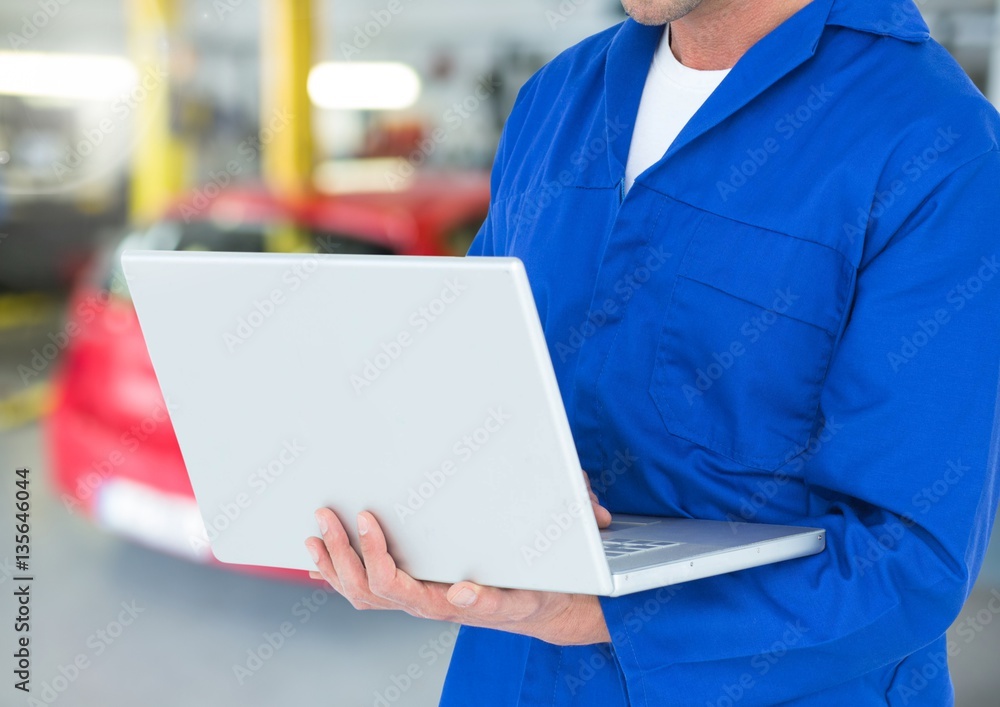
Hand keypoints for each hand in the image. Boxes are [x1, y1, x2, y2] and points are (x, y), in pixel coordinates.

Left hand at [304, 472, 612, 645]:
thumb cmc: (546, 580)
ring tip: (317, 530)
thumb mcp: (554, 561)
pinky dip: (339, 575)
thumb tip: (500, 569)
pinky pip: (367, 592)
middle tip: (333, 513)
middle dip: (347, 552)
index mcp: (462, 598)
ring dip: (336, 564)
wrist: (548, 607)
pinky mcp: (417, 594)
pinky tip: (321, 558)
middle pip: (375, 589)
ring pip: (365, 594)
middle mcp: (436, 605)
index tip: (369, 519)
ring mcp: (423, 603)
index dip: (379, 556)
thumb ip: (550, 543)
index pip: (408, 587)